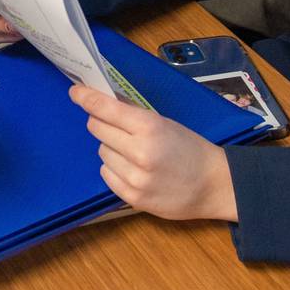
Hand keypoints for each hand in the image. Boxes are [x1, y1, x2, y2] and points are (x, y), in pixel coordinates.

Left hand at [71, 84, 237, 221]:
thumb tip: (104, 102)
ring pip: (101, 152)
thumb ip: (134, 115)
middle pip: (97, 129)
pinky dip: (114, 168)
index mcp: (150, 127)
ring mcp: (134, 177)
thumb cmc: (191, 149)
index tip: (75, 92)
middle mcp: (139, 152)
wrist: (214, 185)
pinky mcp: (132, 197)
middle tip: (116, 126)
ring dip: (111, 148)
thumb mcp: (166, 124)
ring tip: (134, 153)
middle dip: (102, 123)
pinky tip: (133, 169)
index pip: (105, 109)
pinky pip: (106, 174)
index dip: (86, 98)